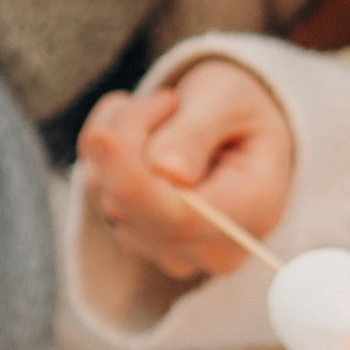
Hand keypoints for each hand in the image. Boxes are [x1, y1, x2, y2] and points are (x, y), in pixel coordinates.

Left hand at [79, 59, 294, 281]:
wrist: (239, 129)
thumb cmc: (239, 110)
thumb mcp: (228, 99)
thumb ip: (197, 132)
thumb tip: (164, 170)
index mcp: (252, 208)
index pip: (181, 217)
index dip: (133, 182)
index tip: (101, 137)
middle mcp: (211, 247)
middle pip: (134, 206)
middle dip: (130, 137)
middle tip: (167, 99)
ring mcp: (171, 250)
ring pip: (106, 194)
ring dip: (120, 137)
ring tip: (166, 109)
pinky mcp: (136, 237)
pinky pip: (97, 189)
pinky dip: (109, 149)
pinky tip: (143, 128)